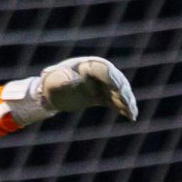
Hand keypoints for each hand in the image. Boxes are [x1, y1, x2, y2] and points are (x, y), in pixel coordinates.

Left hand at [0, 57, 138, 126]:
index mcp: (88, 65)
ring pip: (119, 92)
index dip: (113, 78)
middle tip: (128, 104)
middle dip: (123, 92)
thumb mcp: (55, 82)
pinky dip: (123, 108)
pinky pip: (116, 101)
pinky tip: (130, 116)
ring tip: (132, 113)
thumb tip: (73, 80)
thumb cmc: (51, 84)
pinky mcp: (103, 96)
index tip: (119, 88)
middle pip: (117, 81)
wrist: (50, 93)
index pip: (105, 70)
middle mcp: (99, 73)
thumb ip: (64, 80)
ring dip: (127, 102)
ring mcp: (102, 84)